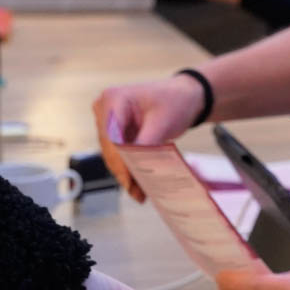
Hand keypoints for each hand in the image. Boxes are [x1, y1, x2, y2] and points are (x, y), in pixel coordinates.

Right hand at [91, 75, 207, 199]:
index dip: (120, 160)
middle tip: (138, 193)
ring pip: (113, 154)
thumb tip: (138, 170)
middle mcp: (105, 108)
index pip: (111, 136)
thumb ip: (146, 145)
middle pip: (110, 148)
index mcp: (114, 99)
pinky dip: (129, 168)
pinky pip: (119, 154)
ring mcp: (108, 120)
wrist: (184, 96)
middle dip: (124, 171)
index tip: (130, 181)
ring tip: (140, 194)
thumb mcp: (163, 123)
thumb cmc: (175, 101)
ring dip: (126, 173)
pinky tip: (139, 185)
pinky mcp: (115, 132)